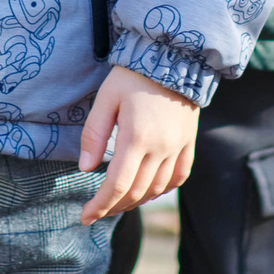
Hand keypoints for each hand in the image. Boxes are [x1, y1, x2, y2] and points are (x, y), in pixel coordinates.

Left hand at [76, 65, 199, 222]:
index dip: (100, 206)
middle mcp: (161, 148)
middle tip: (96, 210)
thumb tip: (85, 168)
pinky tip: (148, 191)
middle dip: (113, 207)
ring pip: (157, 189)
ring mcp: (178, 147)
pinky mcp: (189, 142)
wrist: (173, 56)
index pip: (117, 186)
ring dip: (136, 201)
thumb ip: (94, 134)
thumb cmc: (134, 75)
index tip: (85, 217)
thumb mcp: (106, 98)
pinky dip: (163, 190)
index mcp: (137, 137)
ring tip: (117, 201)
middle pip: (136, 193)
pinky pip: (179, 177)